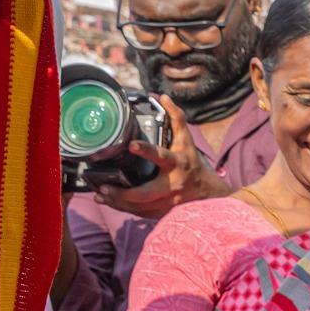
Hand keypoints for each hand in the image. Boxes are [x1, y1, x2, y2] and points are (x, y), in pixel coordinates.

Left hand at [84, 97, 231, 220]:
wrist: (209, 196)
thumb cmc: (193, 164)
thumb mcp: (187, 142)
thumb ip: (176, 119)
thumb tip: (163, 97)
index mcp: (178, 164)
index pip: (162, 156)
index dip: (146, 150)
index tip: (131, 145)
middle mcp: (172, 185)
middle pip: (144, 193)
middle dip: (123, 193)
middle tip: (104, 187)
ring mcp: (167, 203)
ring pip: (139, 206)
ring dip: (118, 202)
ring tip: (100, 195)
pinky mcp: (162, 212)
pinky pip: (139, 213)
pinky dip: (123, 207)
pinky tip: (108, 202)